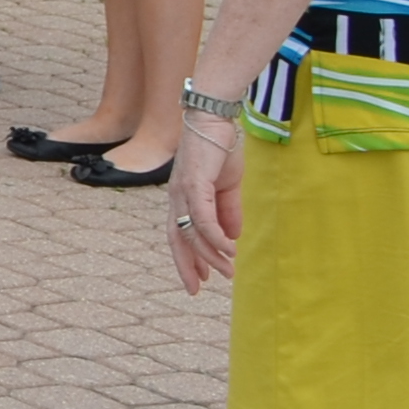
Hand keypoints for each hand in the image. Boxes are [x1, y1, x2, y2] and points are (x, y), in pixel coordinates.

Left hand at [166, 115, 239, 291]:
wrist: (216, 120)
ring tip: (227, 270)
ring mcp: (183, 191)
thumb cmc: (219, 150)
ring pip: (192, 232)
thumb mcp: (228, 187)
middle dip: (186, 265)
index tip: (200, 279)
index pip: (179, 234)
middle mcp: (177, 198)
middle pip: (176, 238)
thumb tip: (232, 238)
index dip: (188, 257)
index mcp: (182, 199)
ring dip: (210, 254)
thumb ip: (229, 212)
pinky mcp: (194, 184)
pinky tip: (228, 249)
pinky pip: (202, 217)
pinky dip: (214, 236)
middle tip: (196, 289)